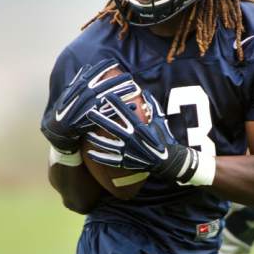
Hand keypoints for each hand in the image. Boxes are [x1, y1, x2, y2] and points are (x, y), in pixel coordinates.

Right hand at [41, 59, 136, 152]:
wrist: (58, 128)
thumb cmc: (64, 108)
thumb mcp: (69, 92)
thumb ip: (78, 79)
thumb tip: (87, 67)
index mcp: (78, 87)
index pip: (92, 74)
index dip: (103, 67)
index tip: (114, 62)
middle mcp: (84, 95)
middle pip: (105, 85)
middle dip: (118, 79)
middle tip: (130, 76)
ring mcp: (89, 106)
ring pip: (109, 97)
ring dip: (122, 92)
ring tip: (135, 88)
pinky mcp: (93, 119)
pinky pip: (110, 113)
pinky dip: (122, 108)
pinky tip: (133, 105)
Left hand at [85, 91, 200, 183]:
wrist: (168, 161)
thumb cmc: (164, 138)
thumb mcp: (160, 120)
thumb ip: (152, 105)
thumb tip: (145, 92)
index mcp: (140, 127)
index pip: (125, 113)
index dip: (116, 104)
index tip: (106, 96)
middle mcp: (132, 139)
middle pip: (112, 128)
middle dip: (99, 120)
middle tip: (88, 113)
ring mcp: (128, 151)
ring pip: (108, 145)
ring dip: (95, 140)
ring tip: (86, 135)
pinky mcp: (127, 162)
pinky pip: (110, 160)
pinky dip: (100, 157)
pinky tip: (90, 154)